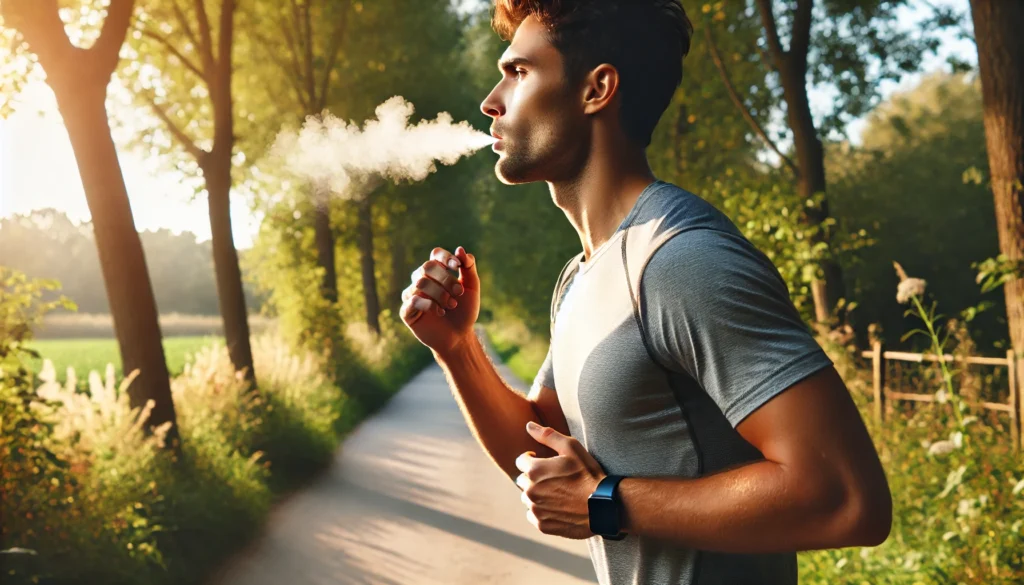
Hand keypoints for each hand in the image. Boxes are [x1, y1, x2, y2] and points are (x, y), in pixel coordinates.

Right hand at [399, 246, 480, 354]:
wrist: (459, 337)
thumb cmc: (465, 311)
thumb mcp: (471, 288)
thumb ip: (468, 267)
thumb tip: (459, 249)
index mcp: (437, 272)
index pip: (435, 255)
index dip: (445, 257)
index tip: (457, 266)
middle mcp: (422, 280)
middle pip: (427, 267)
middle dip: (445, 278)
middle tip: (458, 293)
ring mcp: (412, 295)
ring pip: (420, 282)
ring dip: (440, 293)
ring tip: (451, 305)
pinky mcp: (406, 311)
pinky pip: (412, 300)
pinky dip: (429, 304)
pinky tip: (440, 312)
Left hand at [515, 421, 606, 539]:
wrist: (603, 506)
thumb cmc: (588, 474)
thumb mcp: (571, 448)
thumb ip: (547, 435)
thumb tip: (529, 426)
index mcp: (534, 470)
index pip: (521, 462)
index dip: (532, 459)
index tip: (543, 461)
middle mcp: (530, 491)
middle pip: (523, 480)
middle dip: (534, 477)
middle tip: (553, 478)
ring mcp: (536, 509)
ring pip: (527, 498)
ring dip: (537, 494)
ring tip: (557, 493)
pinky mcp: (543, 525)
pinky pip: (533, 515)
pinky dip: (542, 511)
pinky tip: (558, 507)